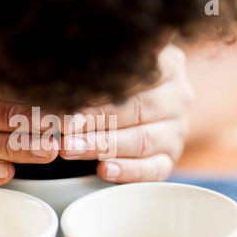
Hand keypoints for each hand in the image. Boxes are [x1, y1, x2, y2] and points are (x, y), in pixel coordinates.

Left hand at [59, 44, 193, 182]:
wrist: (152, 105)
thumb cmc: (123, 84)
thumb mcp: (115, 68)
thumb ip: (97, 72)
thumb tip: (59, 84)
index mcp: (168, 65)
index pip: (134, 77)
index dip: (100, 91)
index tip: (69, 100)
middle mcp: (177, 97)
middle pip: (137, 110)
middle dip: (96, 121)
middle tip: (65, 128)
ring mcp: (176, 130)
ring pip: (142, 140)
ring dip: (103, 146)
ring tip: (71, 150)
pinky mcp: (170, 158)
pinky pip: (153, 169)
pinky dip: (127, 171)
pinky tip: (104, 170)